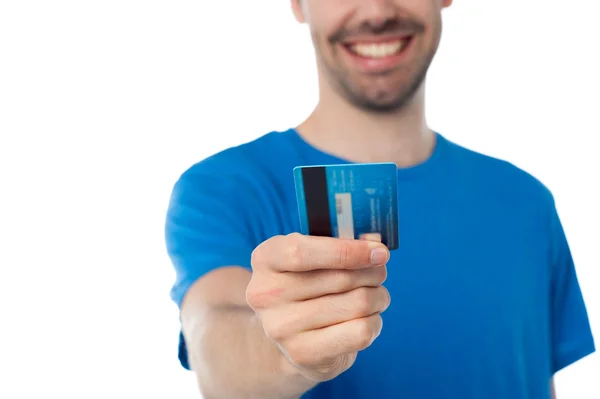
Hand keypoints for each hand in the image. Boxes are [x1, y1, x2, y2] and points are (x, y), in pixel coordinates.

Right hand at [246, 232, 390, 381]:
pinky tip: (367, 319)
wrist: (289, 336)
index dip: (347, 250)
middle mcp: (267, 294)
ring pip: (357, 304)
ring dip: (378, 296)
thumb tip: (375, 245)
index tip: (379, 252)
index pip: (301, 251)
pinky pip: (360, 332)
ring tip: (376, 296)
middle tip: (379, 271)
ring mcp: (282, 327)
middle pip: (340, 278)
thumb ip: (341, 243)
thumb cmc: (308, 286)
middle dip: (372, 273)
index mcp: (266, 259)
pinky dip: (375, 321)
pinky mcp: (303, 353)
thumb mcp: (313, 257)